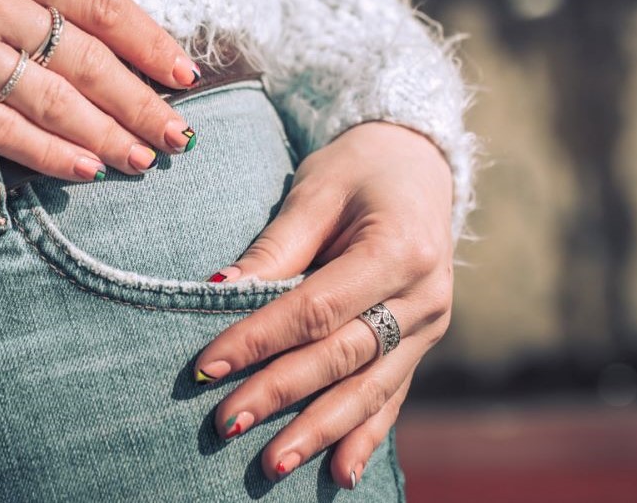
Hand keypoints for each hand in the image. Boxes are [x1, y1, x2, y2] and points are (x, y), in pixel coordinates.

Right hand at [0, 0, 200, 181]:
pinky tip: (82, 168)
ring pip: (51, 100)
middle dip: (142, 101)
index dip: (150, 41)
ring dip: (106, 133)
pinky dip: (43, 151)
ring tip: (144, 159)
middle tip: (181, 133)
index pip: (100, 2)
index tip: (183, 70)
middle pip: (87, 59)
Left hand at [193, 121, 453, 487]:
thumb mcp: (316, 191)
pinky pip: (392, 397)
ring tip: (273, 464)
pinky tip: (340, 474)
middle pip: (341, 357)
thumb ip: (275, 248)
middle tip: (225, 423)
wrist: (419, 163)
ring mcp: (429, 326)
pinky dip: (365, 436)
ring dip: (319, 431)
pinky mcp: (422, 343)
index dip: (260, 340)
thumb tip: (217, 291)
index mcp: (400, 250)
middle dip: (280, 394)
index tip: (207, 365)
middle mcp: (424, 297)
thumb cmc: (359, 169)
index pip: (317, 309)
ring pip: (369, 389)